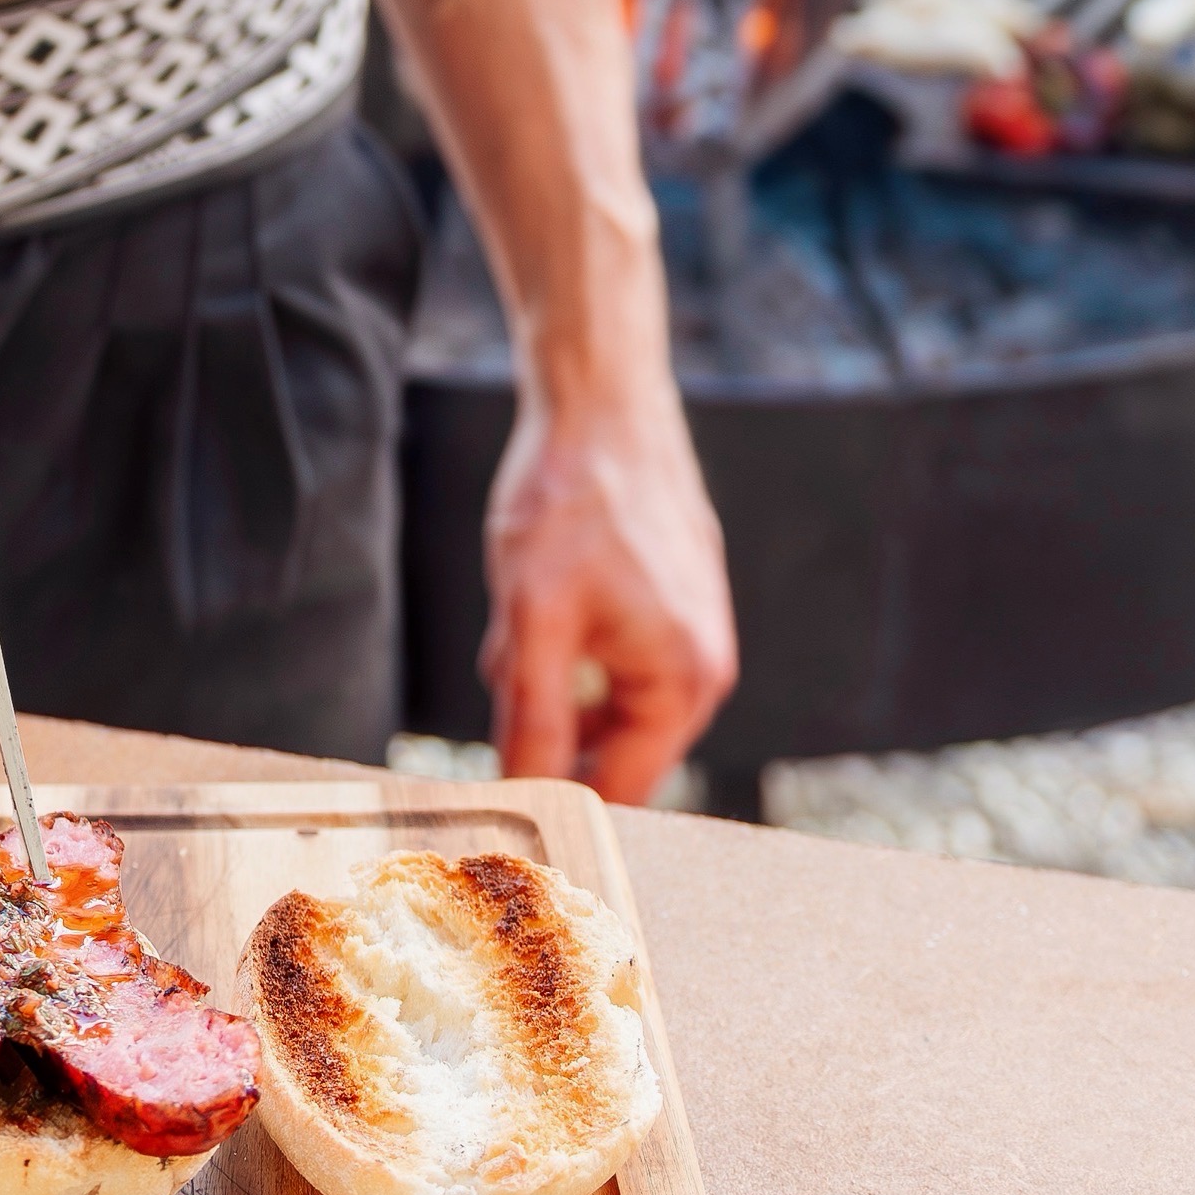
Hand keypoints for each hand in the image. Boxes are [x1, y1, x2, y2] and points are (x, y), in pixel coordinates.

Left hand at [478, 374, 736, 804]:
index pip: (616, 792)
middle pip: (609, 745)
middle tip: (506, 661)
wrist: (600, 396)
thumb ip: (532, 722)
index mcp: (685, 684)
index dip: (550, 797)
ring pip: (601, 697)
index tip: (490, 792)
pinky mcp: (673, 600)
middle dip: (545, 718)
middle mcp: (703, 667)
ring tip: (521, 615)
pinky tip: (540, 595)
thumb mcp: (533, 620)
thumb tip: (522, 798)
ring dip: (550, 676)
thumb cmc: (571, 498)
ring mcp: (692, 630)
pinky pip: (613, 655)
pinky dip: (567, 640)